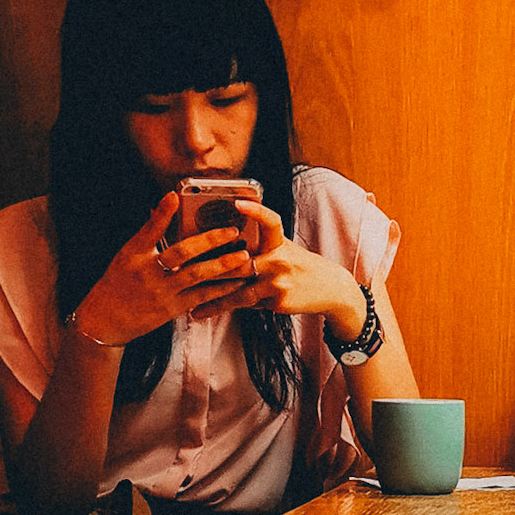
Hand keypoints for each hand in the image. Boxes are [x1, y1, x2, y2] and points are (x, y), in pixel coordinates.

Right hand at [70, 192, 253, 346]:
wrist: (105, 320)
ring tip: (243, 256)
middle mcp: (148, 272)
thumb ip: (149, 232)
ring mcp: (161, 291)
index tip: (175, 195)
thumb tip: (168, 203)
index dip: (163, 212)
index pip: (149, 229)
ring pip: (197, 275)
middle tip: (232, 230)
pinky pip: (200, 296)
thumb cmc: (118, 282)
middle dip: (209, 240)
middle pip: (181, 252)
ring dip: (222, 265)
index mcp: (135, 254)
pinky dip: (220, 289)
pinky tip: (236, 282)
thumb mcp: (127, 254)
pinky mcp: (172, 309)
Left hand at [190, 199, 365, 334]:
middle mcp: (280, 258)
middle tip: (183, 269)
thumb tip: (223, 252)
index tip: (237, 203)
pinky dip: (224, 307)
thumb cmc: (301, 268)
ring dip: (211, 298)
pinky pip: (245, 304)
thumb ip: (260, 250)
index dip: (255, 210)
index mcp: (280, 242)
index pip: (270, 221)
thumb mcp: (286, 251)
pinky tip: (205, 311)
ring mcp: (279, 280)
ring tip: (190, 304)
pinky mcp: (278, 300)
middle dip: (210, 269)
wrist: (331, 289)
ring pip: (237, 290)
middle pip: (238, 262)